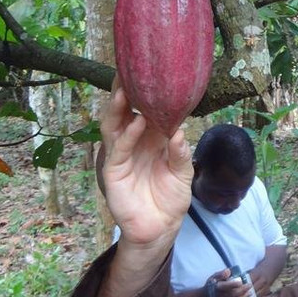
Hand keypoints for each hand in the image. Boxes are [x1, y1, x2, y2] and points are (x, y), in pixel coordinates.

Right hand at [100, 81, 192, 250]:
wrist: (162, 227)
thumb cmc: (171, 198)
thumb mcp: (183, 173)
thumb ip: (180, 153)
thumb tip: (179, 131)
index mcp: (150, 139)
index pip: (144, 109)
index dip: (144, 92)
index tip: (149, 70)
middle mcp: (133, 142)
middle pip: (124, 112)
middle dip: (125, 91)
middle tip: (129, 69)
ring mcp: (121, 155)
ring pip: (115, 125)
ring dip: (120, 107)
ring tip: (128, 88)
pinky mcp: (114, 171)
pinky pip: (120, 149)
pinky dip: (129, 134)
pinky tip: (138, 121)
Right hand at [207, 269, 255, 296]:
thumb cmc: (212, 285)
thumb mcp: (214, 277)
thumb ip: (221, 274)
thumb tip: (229, 271)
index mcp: (217, 287)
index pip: (225, 286)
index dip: (233, 284)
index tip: (241, 281)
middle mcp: (219, 296)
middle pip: (232, 294)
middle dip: (242, 290)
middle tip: (250, 285)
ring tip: (250, 292)